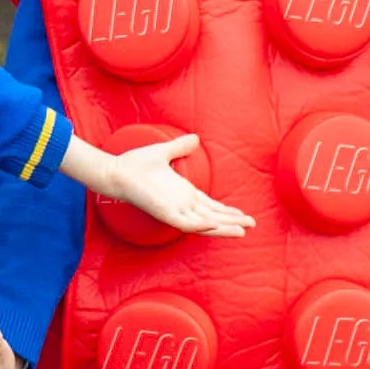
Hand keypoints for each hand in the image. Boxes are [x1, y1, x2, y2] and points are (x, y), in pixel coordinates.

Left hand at [62, 128, 250, 237]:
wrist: (116, 170)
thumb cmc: (135, 164)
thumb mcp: (164, 153)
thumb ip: (180, 147)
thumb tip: (195, 138)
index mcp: (183, 193)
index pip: (211, 205)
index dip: (227, 210)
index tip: (244, 214)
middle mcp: (182, 204)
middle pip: (213, 216)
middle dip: (233, 221)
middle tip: (253, 224)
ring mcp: (174, 210)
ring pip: (205, 224)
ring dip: (223, 227)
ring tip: (242, 230)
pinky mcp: (165, 213)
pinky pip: (186, 223)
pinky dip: (200, 225)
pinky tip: (214, 224)